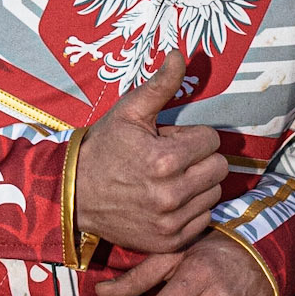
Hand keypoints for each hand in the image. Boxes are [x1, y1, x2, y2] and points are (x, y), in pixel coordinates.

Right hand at [75, 52, 226, 254]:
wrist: (75, 195)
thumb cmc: (104, 148)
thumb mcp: (128, 112)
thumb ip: (160, 85)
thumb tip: (179, 53)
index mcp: (166, 159)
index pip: (212, 140)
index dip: (192, 136)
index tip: (169, 140)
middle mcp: (172, 194)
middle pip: (219, 168)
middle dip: (200, 160)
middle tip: (172, 160)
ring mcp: (171, 222)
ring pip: (214, 194)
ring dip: (198, 185)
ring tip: (168, 180)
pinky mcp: (170, 242)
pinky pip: (203, 220)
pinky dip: (191, 210)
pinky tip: (168, 202)